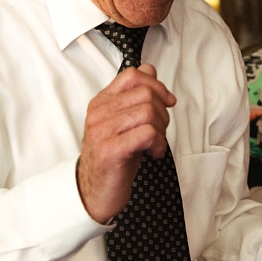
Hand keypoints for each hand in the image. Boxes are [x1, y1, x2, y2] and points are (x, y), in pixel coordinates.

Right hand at [76, 63, 175, 223]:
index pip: (132, 75)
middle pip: (145, 93)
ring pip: (148, 112)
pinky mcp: (111, 150)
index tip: (167, 102)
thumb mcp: (125, 122)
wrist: (95, 191)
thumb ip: (135, 95)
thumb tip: (150, 69)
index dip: (157, 85)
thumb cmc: (114, 156)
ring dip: (161, 129)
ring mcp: (102, 131)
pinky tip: (153, 153)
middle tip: (160, 130)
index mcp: (101, 102)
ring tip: (156, 143)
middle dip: (163, 111)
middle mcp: (99, 113)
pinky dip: (158, 143)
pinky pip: (147, 133)